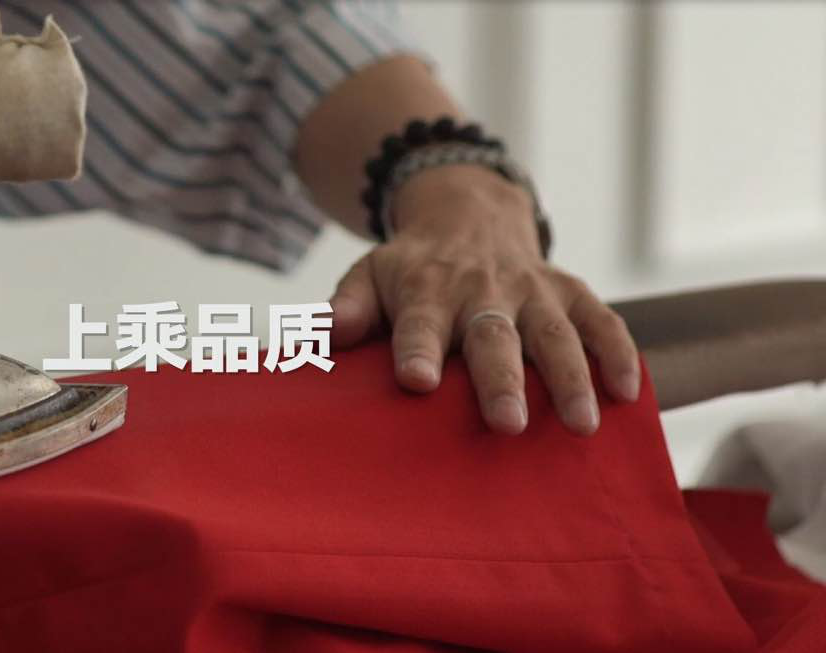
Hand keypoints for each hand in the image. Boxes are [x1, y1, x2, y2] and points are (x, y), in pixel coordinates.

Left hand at [328, 165, 639, 435]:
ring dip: (570, 378)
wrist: (467, 214)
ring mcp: (531, 290)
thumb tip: (324, 332)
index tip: (415, 380)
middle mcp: (482, 289)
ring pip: (555, 333)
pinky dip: (618, 353)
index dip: (417, 348)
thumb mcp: (369, 275)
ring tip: (580, 426)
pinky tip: (630, 393)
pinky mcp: (570, 292)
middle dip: (501, 380)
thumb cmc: (411, 269)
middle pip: (493, 336)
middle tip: (507, 424)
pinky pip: (601, 321)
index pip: (419, 322)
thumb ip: (348, 306)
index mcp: (426, 289)